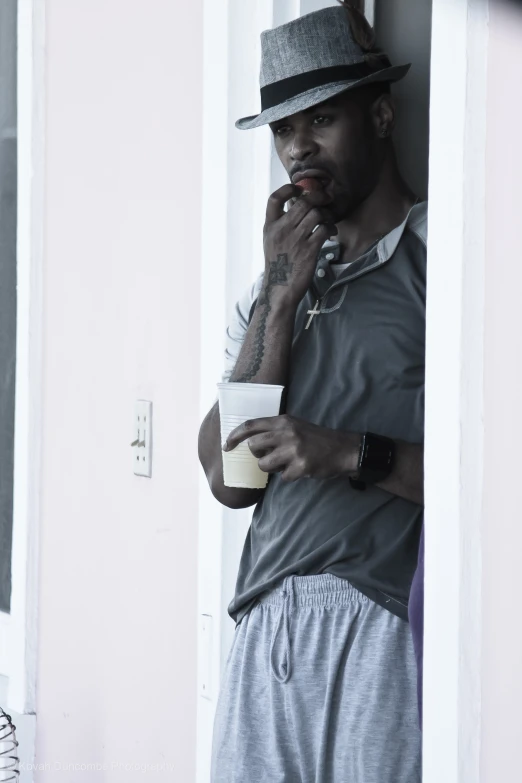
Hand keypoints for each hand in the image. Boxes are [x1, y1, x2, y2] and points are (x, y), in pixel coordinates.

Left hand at [223, 414, 359, 482]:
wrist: (343, 448)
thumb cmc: (315, 438)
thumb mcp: (294, 426)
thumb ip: (274, 430)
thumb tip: (249, 443)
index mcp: (283, 421)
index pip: (250, 425)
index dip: (234, 436)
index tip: (227, 446)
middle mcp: (287, 433)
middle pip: (253, 446)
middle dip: (257, 456)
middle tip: (268, 457)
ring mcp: (294, 450)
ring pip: (264, 465)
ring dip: (271, 468)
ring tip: (285, 464)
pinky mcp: (301, 467)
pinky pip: (283, 477)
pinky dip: (289, 476)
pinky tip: (300, 469)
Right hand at [262, 185, 337, 307]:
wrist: (280, 289)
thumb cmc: (277, 266)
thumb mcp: (271, 242)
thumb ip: (280, 225)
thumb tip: (296, 207)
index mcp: (270, 227)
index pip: (274, 199)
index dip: (288, 189)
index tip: (299, 189)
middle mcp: (282, 230)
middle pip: (303, 202)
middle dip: (318, 197)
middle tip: (326, 198)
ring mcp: (296, 239)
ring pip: (316, 214)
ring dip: (326, 214)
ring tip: (328, 220)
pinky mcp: (310, 250)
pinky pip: (325, 229)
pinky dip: (331, 228)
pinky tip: (331, 232)